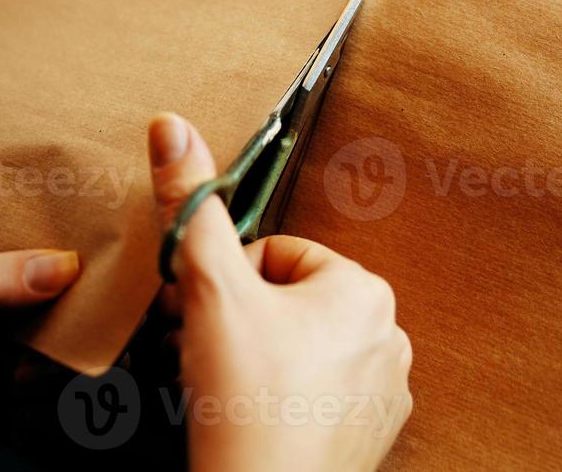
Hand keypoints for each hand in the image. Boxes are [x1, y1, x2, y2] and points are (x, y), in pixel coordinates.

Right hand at [148, 113, 412, 471]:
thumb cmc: (244, 399)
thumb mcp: (210, 290)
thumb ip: (191, 208)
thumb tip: (171, 125)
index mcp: (362, 287)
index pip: (277, 257)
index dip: (227, 284)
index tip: (198, 318)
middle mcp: (390, 333)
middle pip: (291, 303)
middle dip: (241, 322)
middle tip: (201, 356)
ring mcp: (387, 390)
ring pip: (305, 351)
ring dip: (262, 360)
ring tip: (226, 392)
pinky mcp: (376, 436)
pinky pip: (324, 398)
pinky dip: (289, 402)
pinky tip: (257, 420)